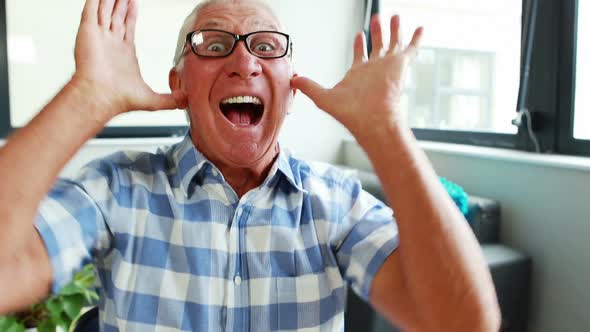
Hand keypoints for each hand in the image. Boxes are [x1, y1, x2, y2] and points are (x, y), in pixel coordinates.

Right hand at [73, 0, 185, 114]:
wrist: (101, 98)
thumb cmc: (118, 100)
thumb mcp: (152, 100)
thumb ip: (170, 100)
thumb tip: (186, 101)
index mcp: (123, 53)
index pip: (128, 26)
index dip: (131, 13)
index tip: (133, 2)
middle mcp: (110, 43)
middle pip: (116, 15)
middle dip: (121, 2)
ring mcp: (99, 36)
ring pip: (105, 10)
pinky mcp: (88, 33)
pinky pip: (91, 11)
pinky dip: (95, 1)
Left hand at [291, 15, 422, 139]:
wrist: (371, 119)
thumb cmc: (351, 113)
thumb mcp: (323, 96)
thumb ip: (309, 86)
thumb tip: (293, 79)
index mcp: (360, 73)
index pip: (360, 55)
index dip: (359, 44)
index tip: (359, 34)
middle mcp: (375, 68)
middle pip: (377, 45)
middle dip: (376, 31)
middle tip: (376, 19)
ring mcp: (388, 66)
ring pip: (393, 42)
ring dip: (393, 29)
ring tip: (394, 16)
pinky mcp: (401, 65)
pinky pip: (411, 48)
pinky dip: (416, 38)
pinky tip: (420, 27)